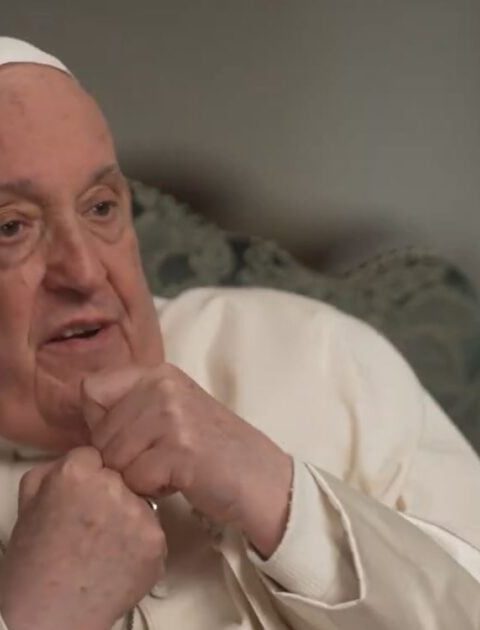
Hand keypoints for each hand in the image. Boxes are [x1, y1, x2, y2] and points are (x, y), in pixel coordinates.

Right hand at [0, 447, 165, 629]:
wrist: (50, 615)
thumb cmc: (34, 560)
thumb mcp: (29, 499)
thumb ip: (55, 467)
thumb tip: (83, 458)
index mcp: (78, 473)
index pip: (96, 455)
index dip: (88, 476)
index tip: (81, 496)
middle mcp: (113, 487)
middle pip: (122, 477)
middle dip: (111, 493)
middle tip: (91, 524)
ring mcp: (139, 515)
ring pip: (139, 502)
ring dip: (128, 517)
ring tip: (103, 545)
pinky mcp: (156, 542)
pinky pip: (152, 531)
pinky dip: (140, 543)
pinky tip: (118, 559)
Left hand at [83, 364, 292, 556]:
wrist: (262, 478)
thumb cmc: (213, 451)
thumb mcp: (173, 412)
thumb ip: (133, 407)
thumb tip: (86, 422)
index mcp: (158, 373)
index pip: (92, 390)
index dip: (100, 422)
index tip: (131, 438)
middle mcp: (162, 386)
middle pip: (99, 433)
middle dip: (121, 458)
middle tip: (160, 461)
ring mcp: (172, 415)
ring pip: (114, 459)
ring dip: (137, 476)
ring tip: (171, 470)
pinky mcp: (180, 449)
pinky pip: (136, 479)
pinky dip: (153, 491)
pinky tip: (180, 482)